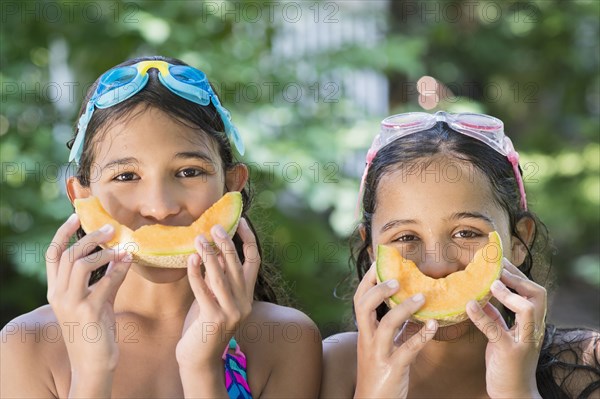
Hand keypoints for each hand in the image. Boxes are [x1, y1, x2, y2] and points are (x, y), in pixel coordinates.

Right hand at [45, 214, 131, 384]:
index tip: (76, 217)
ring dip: (103, 251)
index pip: (53, 255)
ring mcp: (71, 303)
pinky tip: (129, 262)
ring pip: (81, 264)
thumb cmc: (96, 330)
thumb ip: (107, 277)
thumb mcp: (99, 299)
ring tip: (121, 248)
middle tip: (111, 229)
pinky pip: (105, 281)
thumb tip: (121, 253)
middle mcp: (58, 295)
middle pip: (68, 255)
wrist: (94, 363)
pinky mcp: (88, 310)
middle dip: (90, 237)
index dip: (63, 233)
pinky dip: (118, 269)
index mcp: (56, 290)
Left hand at [176, 218, 258, 370]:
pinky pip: (203, 290)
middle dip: (226, 243)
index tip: (240, 222)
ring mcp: (231, 312)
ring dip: (209, 255)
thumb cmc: (204, 326)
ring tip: (199, 238)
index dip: (249, 240)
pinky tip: (190, 260)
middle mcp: (244, 303)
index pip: (254, 261)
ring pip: (220, 276)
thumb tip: (212, 251)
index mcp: (247, 296)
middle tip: (215, 227)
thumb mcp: (216, 299)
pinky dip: (196, 274)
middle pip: (237, 265)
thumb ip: (218, 280)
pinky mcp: (214, 319)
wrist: (199, 360)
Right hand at [354, 263, 437, 398]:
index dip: (368, 280)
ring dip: (404, 308)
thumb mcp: (382, 348)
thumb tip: (411, 309)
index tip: (380, 263)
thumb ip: (393, 330)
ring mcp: (378, 354)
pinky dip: (421, 336)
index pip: (360, 299)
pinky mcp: (392, 369)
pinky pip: (406, 350)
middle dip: (378, 289)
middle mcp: (367, 340)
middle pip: (363, 306)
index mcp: (365, 332)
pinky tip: (434, 327)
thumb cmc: (380, 376)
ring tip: (422, 297)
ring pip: (386, 325)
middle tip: (397, 278)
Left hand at [466, 259, 545, 398]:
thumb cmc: (508, 363)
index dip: (519, 276)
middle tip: (498, 270)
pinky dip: (482, 316)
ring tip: (490, 284)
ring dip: (509, 293)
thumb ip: (496, 316)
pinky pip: (496, 330)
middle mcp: (533, 330)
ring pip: (528, 310)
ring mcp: (523, 341)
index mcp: (532, 323)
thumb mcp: (502, 336)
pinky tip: (469, 305)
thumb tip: (482, 297)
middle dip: (518, 279)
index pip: (535, 292)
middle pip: (538, 295)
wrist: (514, 394)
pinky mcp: (509, 352)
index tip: (501, 263)